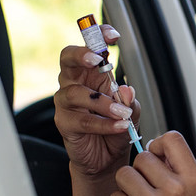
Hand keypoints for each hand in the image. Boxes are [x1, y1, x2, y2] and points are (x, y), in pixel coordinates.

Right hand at [54, 25, 139, 176]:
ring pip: (76, 93)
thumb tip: (126, 89)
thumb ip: (129, 100)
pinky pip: (81, 120)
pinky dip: (103, 124)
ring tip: (122, 113)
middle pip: (67, 58)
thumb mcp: (130, 111)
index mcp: (92, 74)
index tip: (113, 36)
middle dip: (81, 55)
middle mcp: (75, 83)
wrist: (106, 159)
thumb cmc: (116, 128)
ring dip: (102, 103)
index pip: (90, 47)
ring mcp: (66, 103)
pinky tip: (118, 126)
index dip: (98, 36)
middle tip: (98, 60)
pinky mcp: (64, 123)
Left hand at [109, 131, 195, 195]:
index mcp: (195, 180)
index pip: (172, 138)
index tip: (157, 159)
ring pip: (124, 175)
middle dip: (140, 172)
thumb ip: (177, 171)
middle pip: (142, 157)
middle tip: (149, 193)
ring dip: (127, 188)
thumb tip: (151, 147)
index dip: (158, 145)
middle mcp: (175, 189)